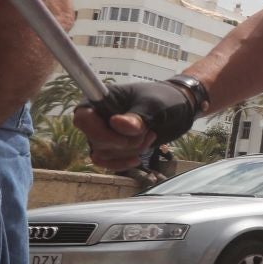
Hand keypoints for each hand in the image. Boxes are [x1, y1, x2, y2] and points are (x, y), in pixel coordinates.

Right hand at [73, 80, 197, 171]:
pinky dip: (121, 164)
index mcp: (101, 100)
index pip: (83, 118)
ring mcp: (103, 133)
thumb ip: (137, 116)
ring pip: (104, 153)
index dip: (102, 131)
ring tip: (149, 136)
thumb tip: (116, 124)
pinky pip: (105, 162)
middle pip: (96, 140)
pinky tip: (136, 160)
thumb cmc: (165, 99)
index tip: (131, 132)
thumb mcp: (155, 106)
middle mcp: (97, 117)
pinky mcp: (112, 147)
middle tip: (148, 132)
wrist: (179, 108)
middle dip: (126, 142)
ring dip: (130, 150)